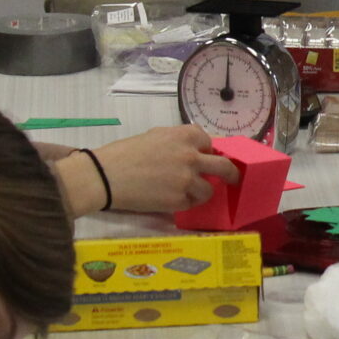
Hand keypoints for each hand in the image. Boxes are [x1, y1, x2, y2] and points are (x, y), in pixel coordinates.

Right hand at [88, 124, 242, 213]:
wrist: (106, 176)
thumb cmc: (124, 153)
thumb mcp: (155, 135)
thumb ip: (178, 141)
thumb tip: (193, 150)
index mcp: (185, 135)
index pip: (209, 143)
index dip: (206, 151)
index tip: (204, 157)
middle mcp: (191, 156)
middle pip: (224, 167)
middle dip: (230, 174)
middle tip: (232, 179)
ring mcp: (188, 180)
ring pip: (209, 189)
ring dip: (201, 191)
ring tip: (186, 192)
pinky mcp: (180, 200)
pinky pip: (191, 202)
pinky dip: (185, 202)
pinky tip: (169, 198)